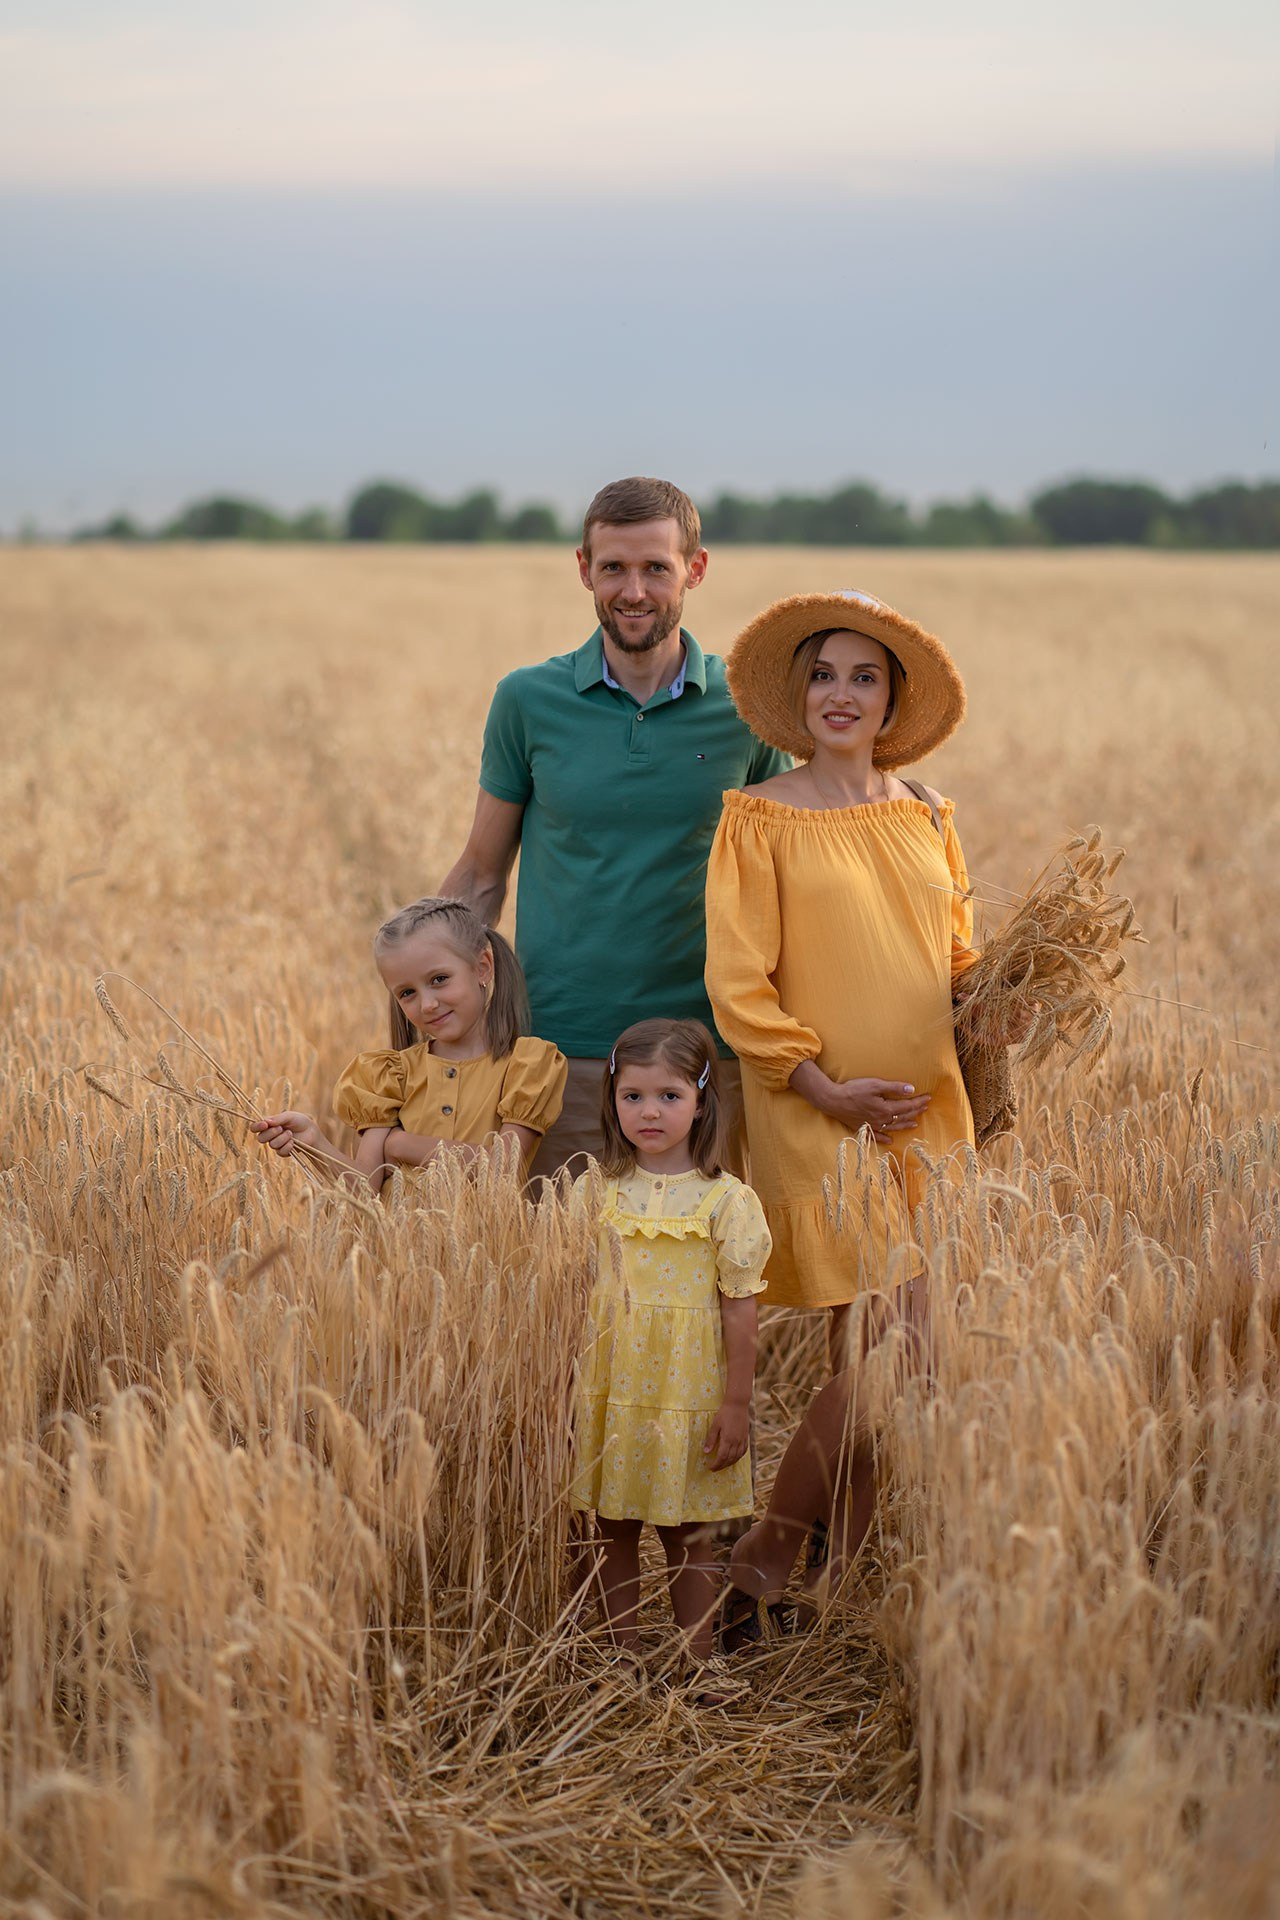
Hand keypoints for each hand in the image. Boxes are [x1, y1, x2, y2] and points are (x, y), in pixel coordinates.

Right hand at [251, 1111, 322, 1156]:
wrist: (311, 1131)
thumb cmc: (299, 1121)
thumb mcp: (289, 1116)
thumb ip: (278, 1118)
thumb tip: (266, 1122)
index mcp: (268, 1125)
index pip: (255, 1127)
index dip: (257, 1127)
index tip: (265, 1124)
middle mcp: (269, 1135)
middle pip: (261, 1138)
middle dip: (271, 1133)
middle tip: (281, 1128)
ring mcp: (276, 1144)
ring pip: (272, 1145)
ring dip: (282, 1138)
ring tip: (290, 1133)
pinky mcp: (283, 1152)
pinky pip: (280, 1152)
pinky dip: (287, 1146)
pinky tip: (293, 1142)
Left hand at [703, 1399, 750, 1470]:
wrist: (738, 1404)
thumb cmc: (724, 1413)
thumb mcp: (715, 1425)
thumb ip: (711, 1439)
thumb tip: (706, 1452)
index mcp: (727, 1439)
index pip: (722, 1457)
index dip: (716, 1465)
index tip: (711, 1468)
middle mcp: (736, 1442)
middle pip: (729, 1459)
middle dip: (722, 1466)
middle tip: (715, 1469)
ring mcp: (742, 1440)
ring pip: (737, 1457)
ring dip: (730, 1463)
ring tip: (723, 1465)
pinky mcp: (746, 1437)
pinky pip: (744, 1451)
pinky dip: (739, 1457)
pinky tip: (735, 1458)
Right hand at [790, 1063, 930, 1144]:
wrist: (832, 1100)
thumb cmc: (853, 1090)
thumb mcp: (875, 1084)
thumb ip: (894, 1088)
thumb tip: (911, 1089)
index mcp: (885, 1109)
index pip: (907, 1106)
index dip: (919, 1102)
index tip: (929, 1097)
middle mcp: (881, 1120)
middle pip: (902, 1117)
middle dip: (915, 1111)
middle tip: (925, 1107)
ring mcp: (872, 1125)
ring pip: (893, 1127)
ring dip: (905, 1125)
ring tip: (915, 1124)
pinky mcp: (863, 1127)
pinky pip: (877, 1135)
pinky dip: (885, 1137)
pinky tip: (890, 1139)